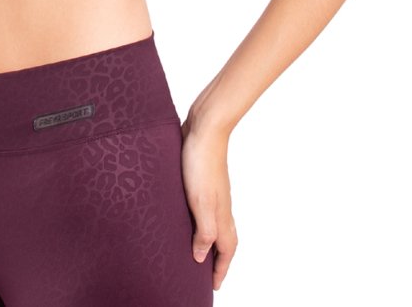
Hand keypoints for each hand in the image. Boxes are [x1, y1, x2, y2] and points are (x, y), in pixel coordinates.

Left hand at [180, 117, 237, 290]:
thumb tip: (201, 257)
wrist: (205, 128)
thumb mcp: (201, 202)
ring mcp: (213, 192)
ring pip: (216, 223)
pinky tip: (188, 216)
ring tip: (197, 251)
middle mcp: (221, 206)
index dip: (221, 269)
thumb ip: (204, 231)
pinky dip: (201, 220)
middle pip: (224, 240)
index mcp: (221, 214)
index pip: (226, 250)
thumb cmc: (201, 163)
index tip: (214, 286)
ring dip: (210, 240)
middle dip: (218, 259)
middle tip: (207, 274)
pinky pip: (205, 208)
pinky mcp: (203, 180)